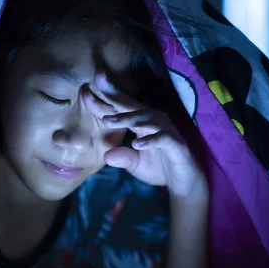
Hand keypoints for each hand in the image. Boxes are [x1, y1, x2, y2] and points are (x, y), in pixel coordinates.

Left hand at [85, 74, 206, 198]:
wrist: (183, 182)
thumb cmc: (160, 168)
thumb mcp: (135, 164)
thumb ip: (121, 157)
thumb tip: (106, 156)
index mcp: (141, 123)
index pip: (121, 109)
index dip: (104, 100)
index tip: (85, 94)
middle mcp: (154, 122)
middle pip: (132, 106)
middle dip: (115, 95)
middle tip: (97, 84)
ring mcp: (165, 131)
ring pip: (146, 120)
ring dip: (127, 119)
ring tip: (109, 121)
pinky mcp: (175, 143)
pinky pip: (162, 138)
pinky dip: (149, 140)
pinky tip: (136, 144)